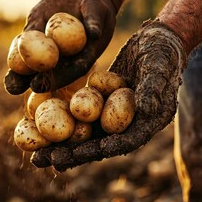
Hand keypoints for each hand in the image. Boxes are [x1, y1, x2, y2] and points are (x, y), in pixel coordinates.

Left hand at [4, 0, 121, 94]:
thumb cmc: (94, 7)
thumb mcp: (96, 11)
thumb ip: (94, 22)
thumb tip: (93, 34)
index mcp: (81, 58)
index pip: (72, 72)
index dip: (62, 79)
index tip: (52, 84)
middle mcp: (63, 59)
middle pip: (51, 75)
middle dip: (40, 82)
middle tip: (31, 86)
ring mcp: (48, 51)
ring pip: (34, 66)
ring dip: (22, 77)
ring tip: (11, 84)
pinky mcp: (35, 36)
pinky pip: (25, 44)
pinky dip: (18, 51)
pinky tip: (11, 57)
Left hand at [30, 20, 187, 171]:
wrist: (154, 40)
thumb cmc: (162, 52)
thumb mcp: (159, 67)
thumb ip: (152, 89)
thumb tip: (146, 110)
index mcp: (148, 121)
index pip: (127, 140)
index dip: (109, 148)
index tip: (88, 152)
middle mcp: (128, 124)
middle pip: (100, 144)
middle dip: (75, 154)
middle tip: (50, 161)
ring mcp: (112, 115)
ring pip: (86, 134)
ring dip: (63, 146)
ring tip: (39, 157)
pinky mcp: (99, 105)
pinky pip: (79, 117)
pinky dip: (62, 124)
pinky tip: (41, 130)